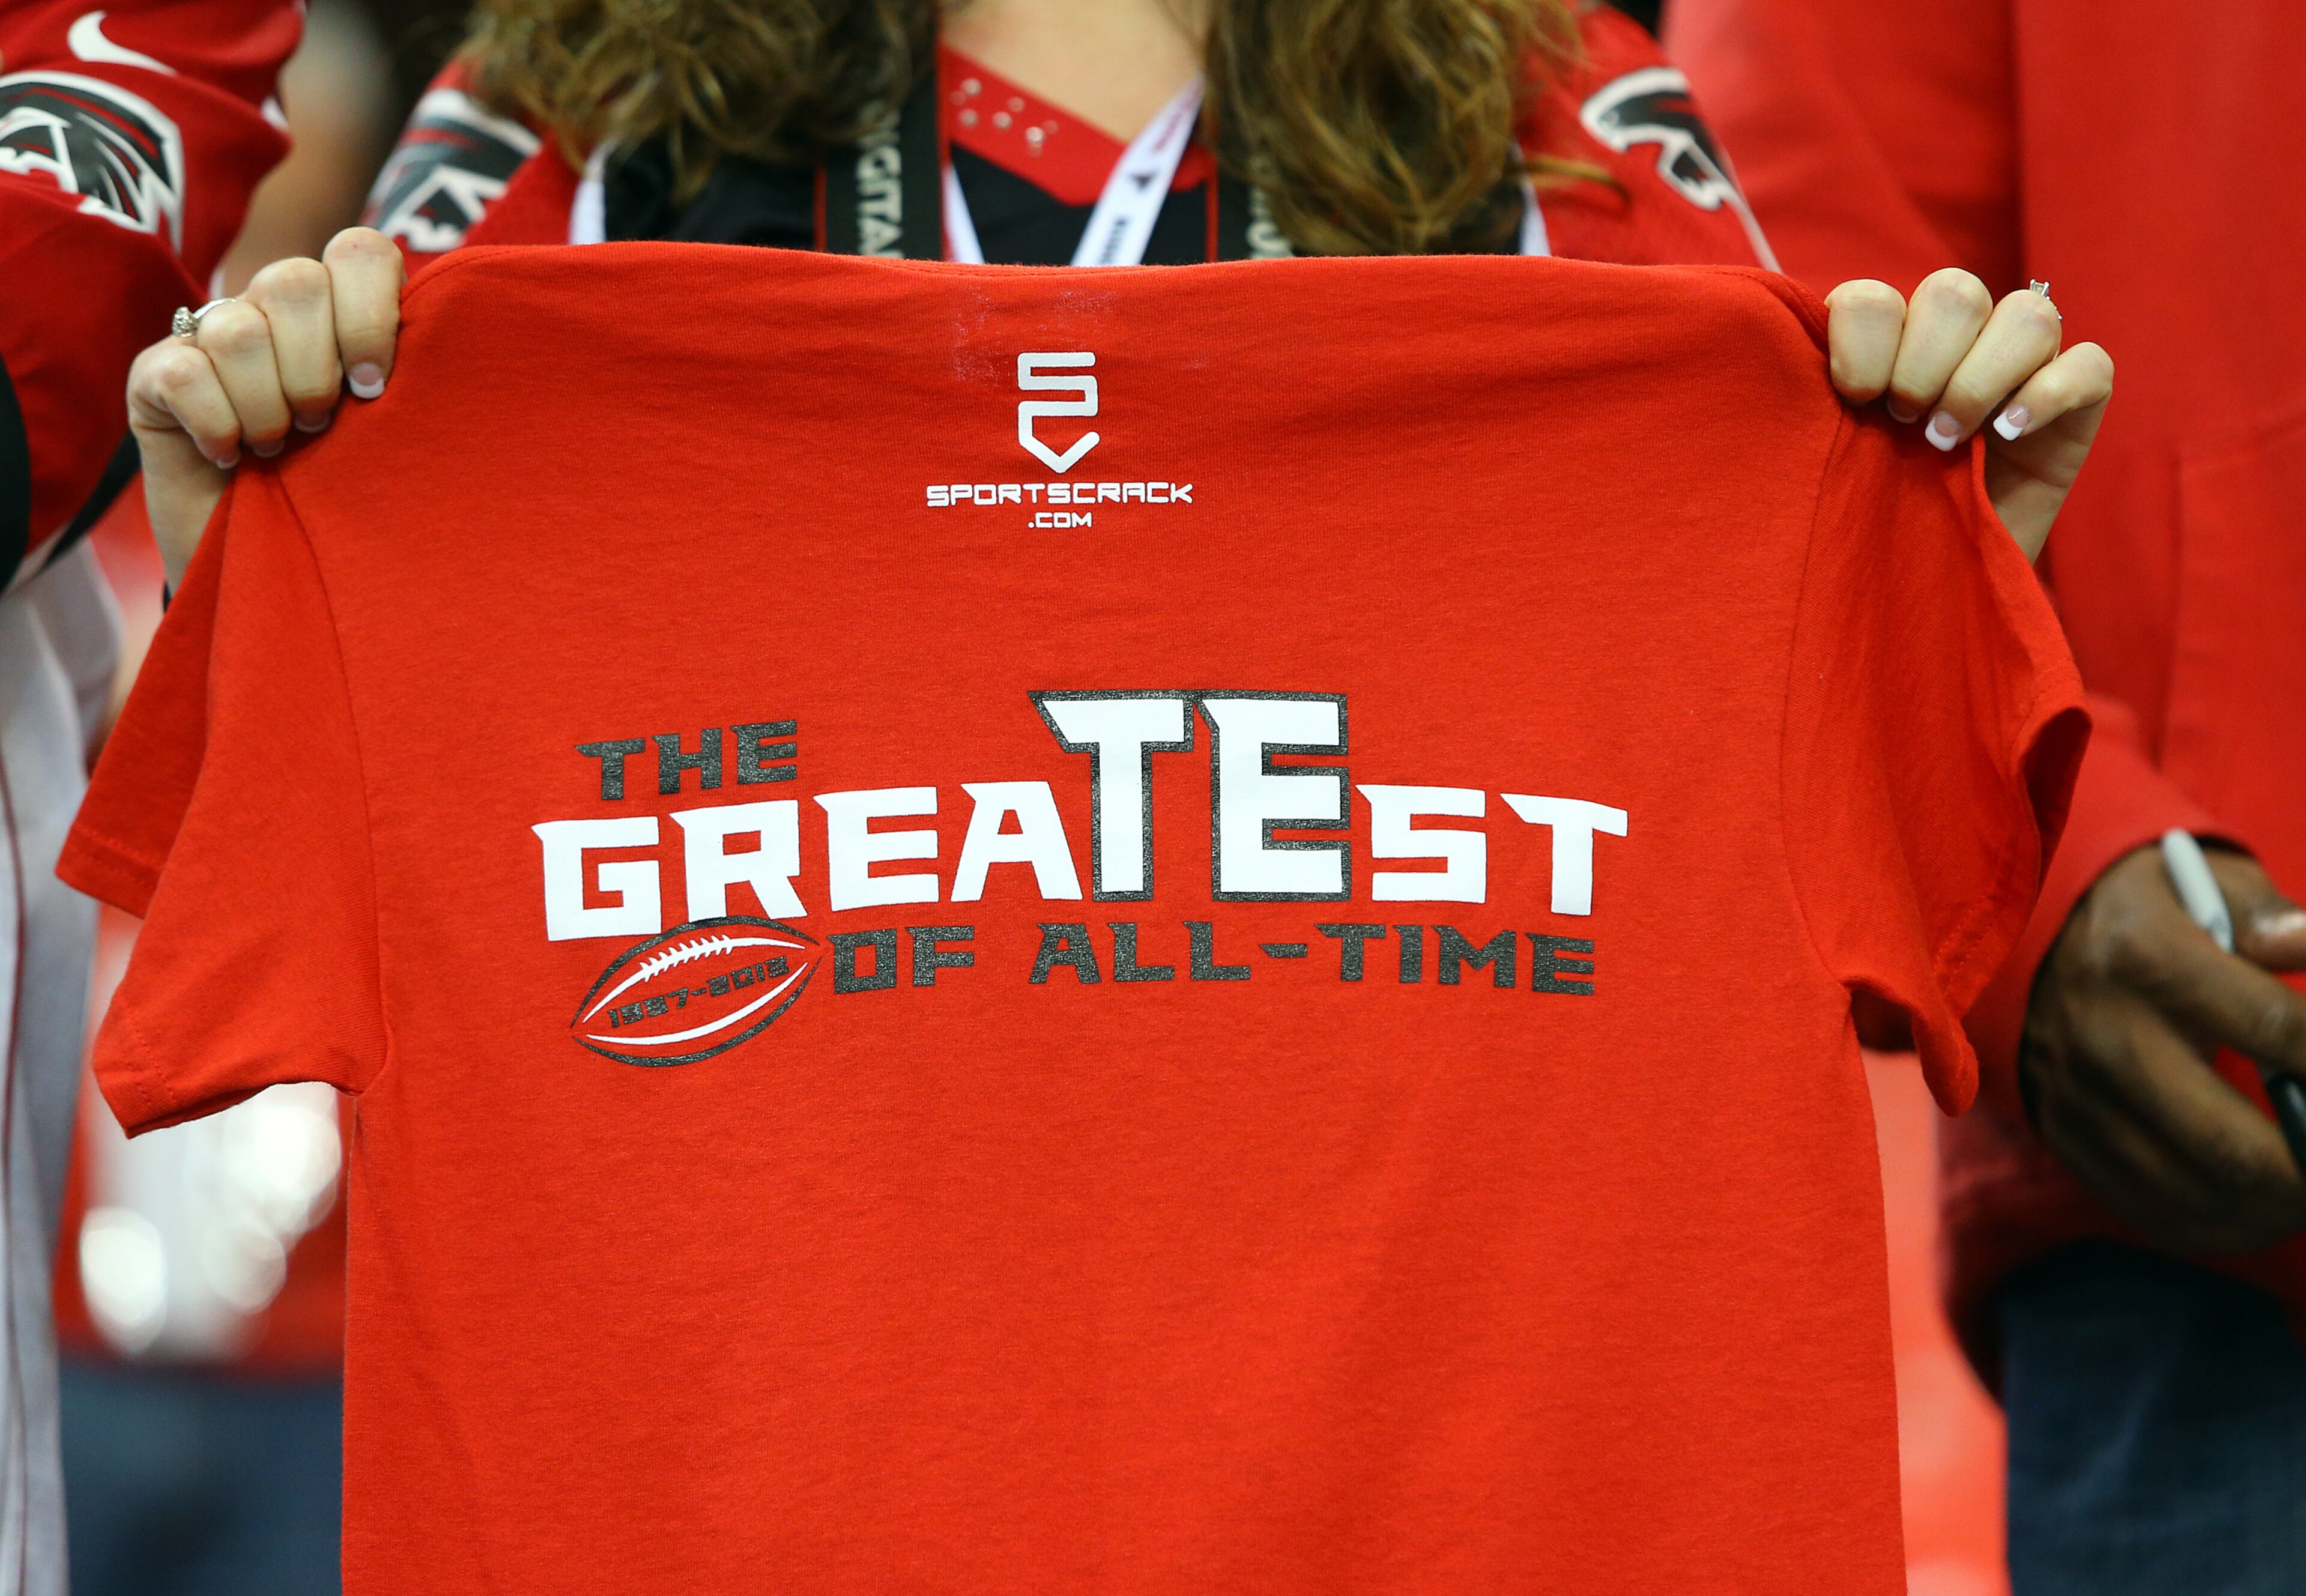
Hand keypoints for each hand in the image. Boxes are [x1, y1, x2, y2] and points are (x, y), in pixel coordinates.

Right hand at [126, 227, 402, 586]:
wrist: (276, 557)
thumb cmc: (345, 491)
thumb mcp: (393, 436)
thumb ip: (416, 384)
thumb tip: (451, 356)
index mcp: (341, 307)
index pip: (360, 251)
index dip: (370, 313)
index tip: (375, 388)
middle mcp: (273, 305)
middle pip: (295, 282)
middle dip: (315, 369)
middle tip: (321, 426)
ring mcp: (209, 332)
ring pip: (239, 330)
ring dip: (269, 407)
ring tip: (279, 448)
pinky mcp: (155, 371)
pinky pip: (186, 373)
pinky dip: (219, 426)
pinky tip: (230, 456)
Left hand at [1823, 268, 2112, 562]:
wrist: (1927, 587)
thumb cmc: (1872, 520)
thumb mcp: (1831, 463)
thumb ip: (1815, 408)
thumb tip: (1786, 363)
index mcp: (1887, 341)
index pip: (1871, 298)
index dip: (1861, 343)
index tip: (1854, 400)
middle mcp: (1958, 338)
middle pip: (1955, 291)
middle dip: (1923, 362)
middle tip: (1904, 424)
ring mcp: (2024, 363)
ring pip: (2027, 315)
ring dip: (1979, 379)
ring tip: (1948, 441)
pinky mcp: (2080, 399)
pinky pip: (2089, 363)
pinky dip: (2049, 393)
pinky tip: (2009, 433)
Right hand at [2022, 844, 2305, 1253]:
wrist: (2033, 943)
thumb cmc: (2153, 916)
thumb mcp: (2211, 889)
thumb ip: (2275, 922)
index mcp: (2144, 958)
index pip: (2276, 1029)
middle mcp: (2104, 1036)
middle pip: (2234, 1146)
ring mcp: (2080, 1098)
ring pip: (2201, 1195)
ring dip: (2280, 1208)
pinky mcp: (2068, 1138)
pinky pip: (2157, 1213)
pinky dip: (2227, 1227)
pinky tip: (2266, 1207)